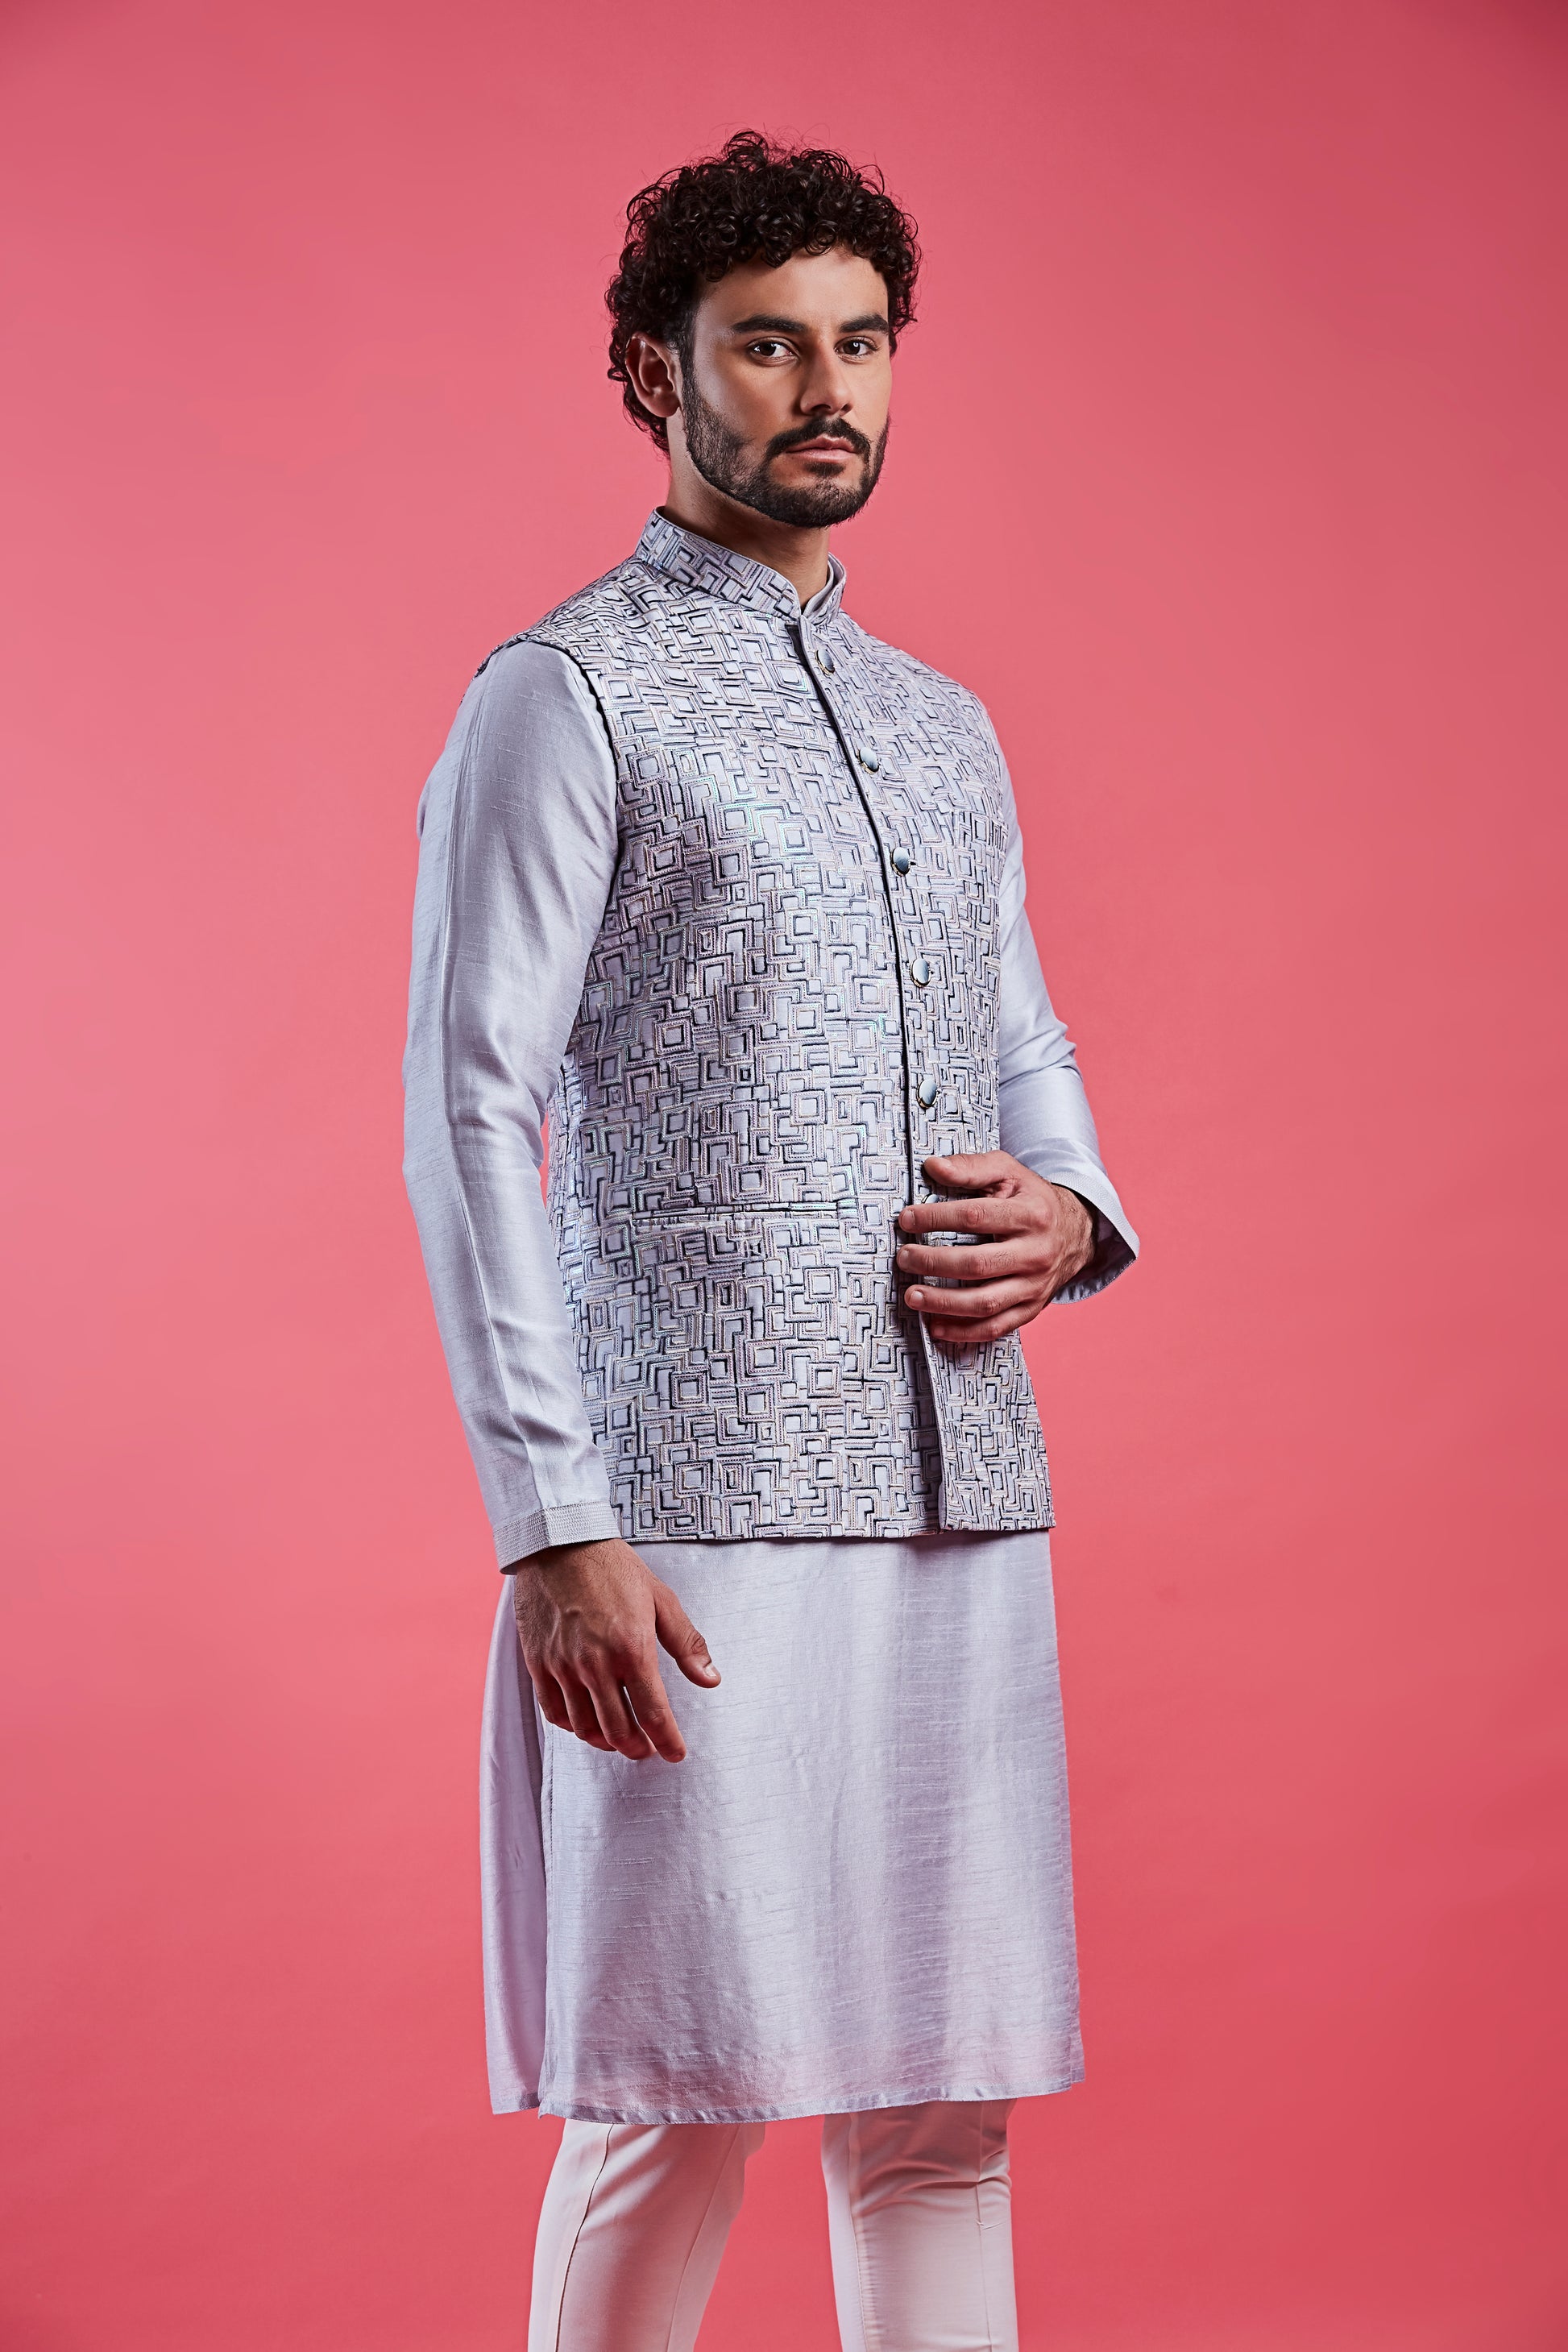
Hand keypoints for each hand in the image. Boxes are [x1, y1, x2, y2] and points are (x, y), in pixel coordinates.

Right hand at [511, 1537, 718, 1762]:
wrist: (559, 1542)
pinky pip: (554, 1712)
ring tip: (620, 1739)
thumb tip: (711, 1680)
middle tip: (648, 1749)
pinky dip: (573, 1726)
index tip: (676, 1754)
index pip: (654, 1714)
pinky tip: (587, 1721)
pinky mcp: (538, 1663)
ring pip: (585, 1728)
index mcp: (632, 1648)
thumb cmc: (614, 1568)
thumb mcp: (661, 1599)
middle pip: (618, 1731)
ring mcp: (563, 1666)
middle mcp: (595, 1663)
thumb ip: (686, 1643)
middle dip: (638, 1748)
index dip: (668, 1742)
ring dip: (607, 1741)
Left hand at [896, 1153, 1094, 1347]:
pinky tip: (936, 1327)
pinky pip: (996, 1327)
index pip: (976, 1217)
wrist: (1074, 1231)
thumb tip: (934, 1167)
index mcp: (1031, 1214)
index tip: (906, 1219)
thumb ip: (971, 1167)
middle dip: (934, 1262)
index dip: (937, 1218)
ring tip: (912, 1296)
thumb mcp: (1008, 1172)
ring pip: (985, 1302)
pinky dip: (964, 1332)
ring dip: (943, 1303)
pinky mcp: (1031, 1308)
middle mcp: (1036, 1253)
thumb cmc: (1031, 1199)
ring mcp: (1035, 1286)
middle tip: (904, 1258)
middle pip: (978, 1264)